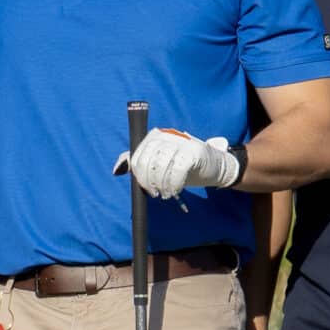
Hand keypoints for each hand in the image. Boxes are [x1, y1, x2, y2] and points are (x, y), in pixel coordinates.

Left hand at [113, 128, 242, 198]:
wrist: (213, 165)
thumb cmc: (182, 165)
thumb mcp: (159, 163)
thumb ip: (139, 162)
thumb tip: (117, 170)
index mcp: (154, 136)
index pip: (137, 155)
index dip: (138, 175)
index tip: (145, 187)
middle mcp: (166, 135)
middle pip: (147, 160)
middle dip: (148, 181)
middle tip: (154, 193)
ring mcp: (180, 142)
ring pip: (160, 165)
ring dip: (160, 184)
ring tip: (165, 193)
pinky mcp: (193, 151)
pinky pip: (177, 170)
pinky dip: (173, 184)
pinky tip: (175, 190)